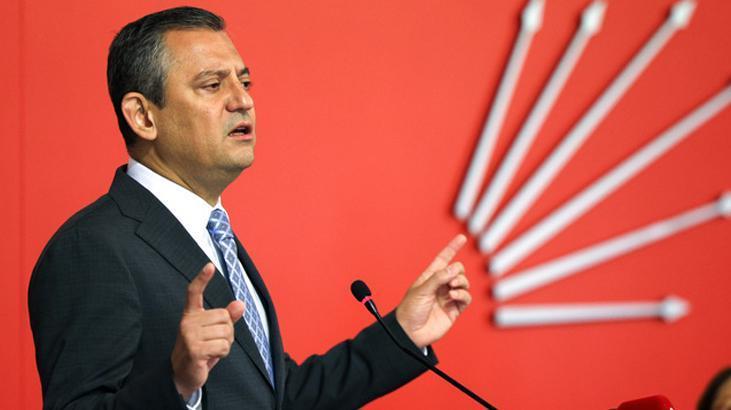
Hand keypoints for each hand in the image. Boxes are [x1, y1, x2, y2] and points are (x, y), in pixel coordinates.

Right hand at [171, 263, 244, 398]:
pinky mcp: (194, 349)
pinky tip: (211, 357)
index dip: (202, 279)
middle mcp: (188, 322)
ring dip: (225, 344)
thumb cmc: (200, 351)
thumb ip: (227, 318)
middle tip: (215, 342)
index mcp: (191, 315)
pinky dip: (223, 353)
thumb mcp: (214, 333)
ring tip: (212, 350)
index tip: (210, 265)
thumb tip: (240, 303)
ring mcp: (189, 335)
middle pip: (225, 317)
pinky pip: (223, 346)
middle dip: (227, 332)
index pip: (194, 292)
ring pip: (226, 332)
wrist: (183, 375)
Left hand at [395, 234, 470, 348]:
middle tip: (450, 280)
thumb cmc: (410, 310)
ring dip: (461, 282)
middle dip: (457, 271)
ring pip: (464, 283)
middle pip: (457, 270)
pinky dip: (463, 294)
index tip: (462, 238)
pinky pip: (466, 298)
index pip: (443, 259)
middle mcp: (441, 286)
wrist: (410, 332)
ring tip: (452, 288)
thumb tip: (456, 268)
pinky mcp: (454, 310)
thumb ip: (439, 277)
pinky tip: (455, 295)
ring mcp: (448, 297)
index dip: (452, 248)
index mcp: (430, 277)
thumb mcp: (422, 289)